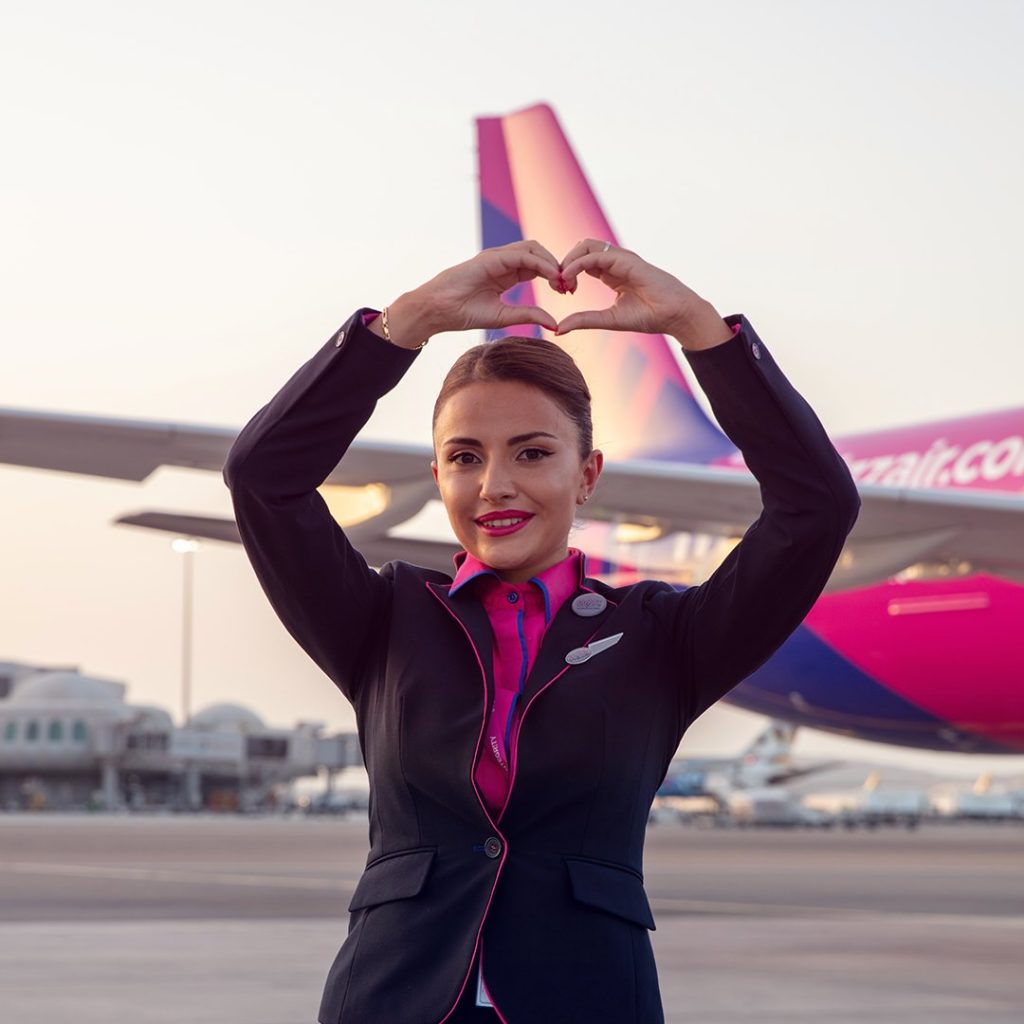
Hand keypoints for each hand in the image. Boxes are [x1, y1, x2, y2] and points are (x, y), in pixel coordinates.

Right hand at [383, 241, 562, 346]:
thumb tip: (555, 323)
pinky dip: (539, 263)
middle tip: (569, 287)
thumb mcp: (504, 316)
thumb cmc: (464, 313)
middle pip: (539, 253)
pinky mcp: (491, 258)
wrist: (437, 310)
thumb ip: (528, 315)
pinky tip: (550, 276)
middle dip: (557, 267)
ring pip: (532, 248)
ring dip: (551, 262)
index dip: (555, 276)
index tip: (567, 292)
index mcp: (507, 273)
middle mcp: (503, 261)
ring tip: (561, 281)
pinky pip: (521, 255)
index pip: (538, 266)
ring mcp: (496, 257)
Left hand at [555, 240, 732, 349]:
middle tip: (557, 285)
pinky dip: (578, 263)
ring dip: (569, 260)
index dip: (567, 274)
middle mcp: (614, 262)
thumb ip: (584, 320)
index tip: (561, 291)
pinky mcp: (626, 260)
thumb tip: (558, 329)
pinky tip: (570, 277)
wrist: (675, 314)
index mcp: (610, 273)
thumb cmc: (648, 316)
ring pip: (585, 246)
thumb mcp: (608, 319)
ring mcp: (620, 259)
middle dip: (564, 264)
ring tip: (562, 281)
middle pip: (580, 250)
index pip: (581, 263)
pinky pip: (596, 255)